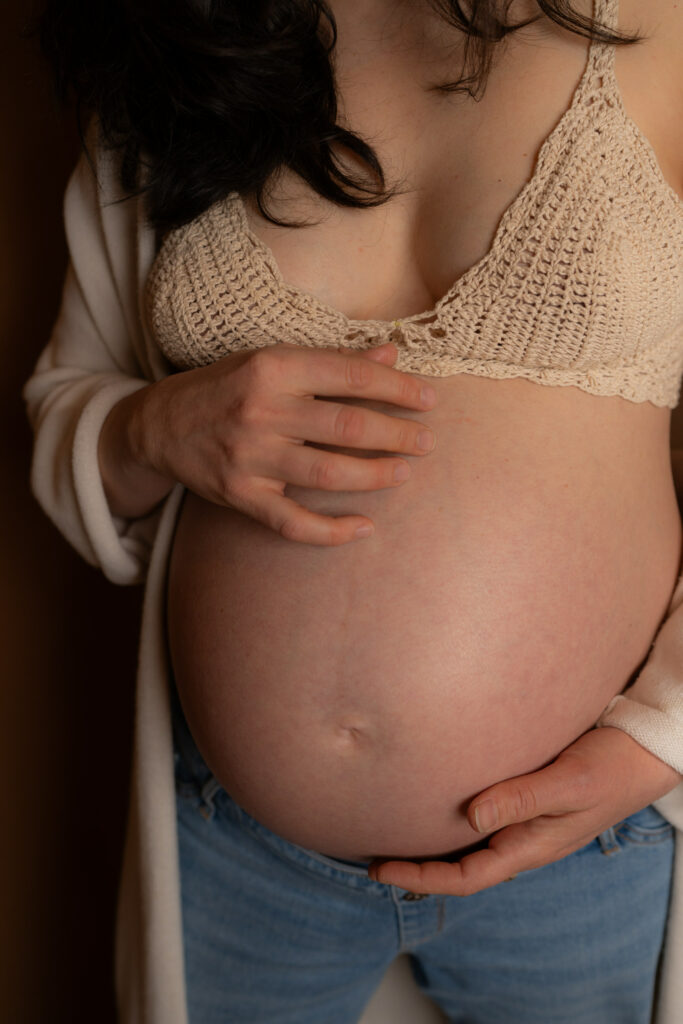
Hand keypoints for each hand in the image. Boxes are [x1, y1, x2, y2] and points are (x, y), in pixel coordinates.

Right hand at [135, 340, 436, 545]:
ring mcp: (250, 458)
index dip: (397, 388)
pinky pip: (294, 523)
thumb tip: (390, 354)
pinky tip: (364, 527)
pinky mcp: (241, 496)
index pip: (350, 376)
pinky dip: (332, 531)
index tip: (428, 399)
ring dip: (375, 476)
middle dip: (397, 435)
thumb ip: (332, 360)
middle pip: (347, 428)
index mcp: (273, 368)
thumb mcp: (272, 360)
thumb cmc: (226, 387)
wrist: (159, 424)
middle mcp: (262, 412)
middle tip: (427, 441)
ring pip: (328, 475)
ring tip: (403, 472)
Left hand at [367, 727, 681, 895]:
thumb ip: (522, 798)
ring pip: (466, 838)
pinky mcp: (521, 793)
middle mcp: (519, 837)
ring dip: (429, 837)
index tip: (379, 869)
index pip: (465, 876)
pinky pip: (478, 811)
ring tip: (389, 825)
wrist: (641, 750)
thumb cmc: (609, 768)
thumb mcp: (568, 783)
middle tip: (369, 851)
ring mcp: (520, 818)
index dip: (420, 877)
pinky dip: (448, 810)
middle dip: (416, 864)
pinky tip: (431, 792)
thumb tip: (470, 816)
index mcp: (529, 846)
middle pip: (458, 863)